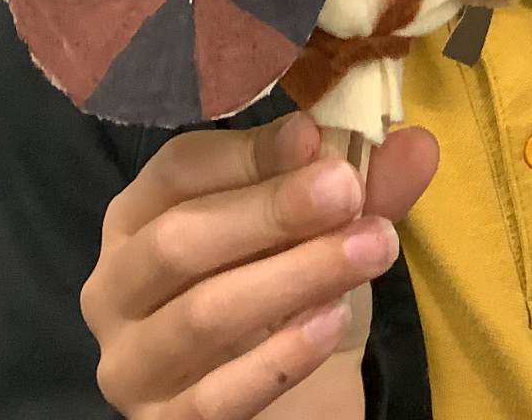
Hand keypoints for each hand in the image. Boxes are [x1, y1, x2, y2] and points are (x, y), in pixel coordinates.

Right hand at [80, 111, 439, 418]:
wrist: (290, 400)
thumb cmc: (288, 292)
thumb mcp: (324, 232)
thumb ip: (362, 186)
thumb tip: (416, 143)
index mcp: (138, 216)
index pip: (178, 170)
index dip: (247, 153)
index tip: (315, 138)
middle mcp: (115, 286)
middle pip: (181, 239)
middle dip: (271, 211)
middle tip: (347, 191)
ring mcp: (132, 362)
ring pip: (203, 313)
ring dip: (293, 276)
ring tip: (369, 250)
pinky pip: (217, 395)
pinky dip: (279, 357)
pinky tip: (332, 322)